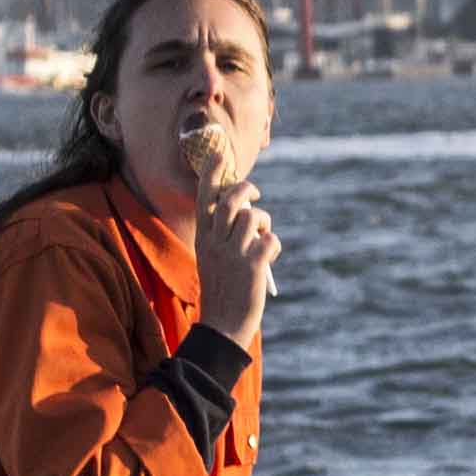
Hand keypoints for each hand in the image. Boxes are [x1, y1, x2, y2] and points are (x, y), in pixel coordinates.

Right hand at [191, 186, 279, 344]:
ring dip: (264, 223)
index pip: (205, 198)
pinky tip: (268, 258)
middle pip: (231, 200)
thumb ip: (224, 235)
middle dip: (247, 189)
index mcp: (202, 238)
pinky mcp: (252, 265)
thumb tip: (249, 212)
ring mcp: (232, 253)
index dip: (212, 173)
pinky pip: (271, 240)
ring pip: (254, 217)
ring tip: (262, 238)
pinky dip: (273, 244)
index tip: (219, 152)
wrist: (222, 324)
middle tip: (256, 193)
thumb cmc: (221, 289)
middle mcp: (213, 242)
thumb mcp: (213, 258)